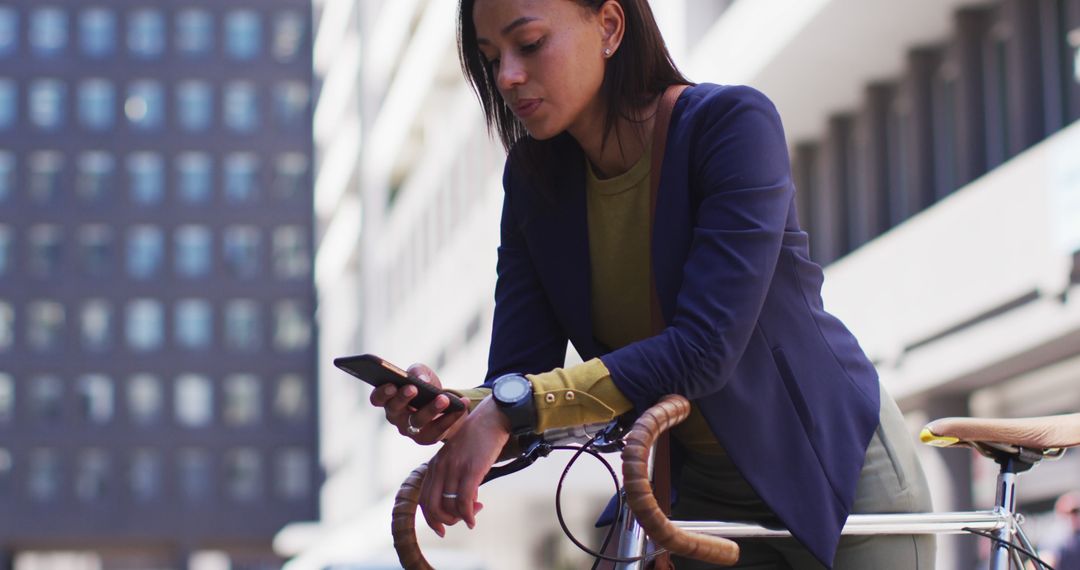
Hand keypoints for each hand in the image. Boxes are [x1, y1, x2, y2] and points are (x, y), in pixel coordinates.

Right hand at [369, 363, 469, 444]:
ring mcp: (410, 430)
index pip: (377, 398)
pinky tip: (462, 404)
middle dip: (403, 399)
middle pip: (394, 410)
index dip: (382, 393)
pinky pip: (438, 430)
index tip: (391, 385)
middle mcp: (396, 417)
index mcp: (389, 399)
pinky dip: (451, 417)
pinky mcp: (428, 438)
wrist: (444, 404)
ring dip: (431, 409)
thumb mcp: (421, 374)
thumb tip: (422, 381)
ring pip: (417, 422)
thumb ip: (418, 372)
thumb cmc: (426, 386)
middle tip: (413, 388)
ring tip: (444, 398)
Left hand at [418, 396, 510, 535]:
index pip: (424, 500)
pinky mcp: (471, 469)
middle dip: (446, 521)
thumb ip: (453, 475)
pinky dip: (468, 515)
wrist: (492, 418)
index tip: (443, 529)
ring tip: (475, 511)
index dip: (432, 519)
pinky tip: (474, 517)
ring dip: (461, 517)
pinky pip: (464, 501)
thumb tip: (462, 502)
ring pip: (449, 507)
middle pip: (433, 507)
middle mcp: (440, 468)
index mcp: (435, 465)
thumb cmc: (478, 437)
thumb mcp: (457, 456)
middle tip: (463, 520)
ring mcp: (454, 468)